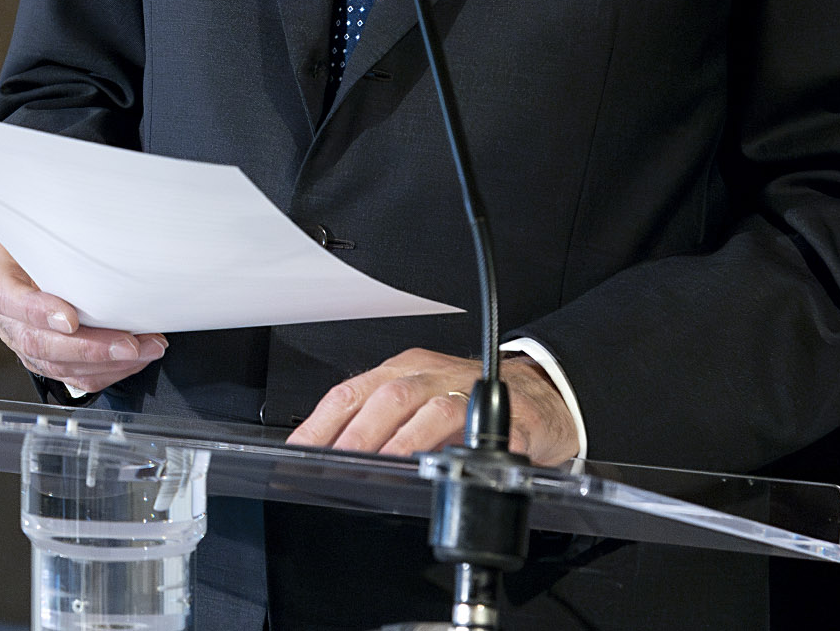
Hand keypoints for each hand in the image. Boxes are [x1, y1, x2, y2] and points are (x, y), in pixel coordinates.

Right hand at [0, 240, 166, 395]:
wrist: (30, 265)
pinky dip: (112, 371)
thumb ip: (55, 239)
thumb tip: (95, 231)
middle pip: (41, 344)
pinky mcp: (51, 363)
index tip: (71, 319)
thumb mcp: (36, 235)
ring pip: (63, 367)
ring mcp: (29, 347)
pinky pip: (79, 378)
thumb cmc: (38, 248)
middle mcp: (10, 323)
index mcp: (3, 285)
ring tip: (146, 349)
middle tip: (128, 344)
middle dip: (90, 348)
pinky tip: (136, 358)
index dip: (40, 313)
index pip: (12, 302)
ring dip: (110, 363)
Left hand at [288, 347, 578, 464]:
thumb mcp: (415, 404)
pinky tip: (450, 467)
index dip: (321, 423)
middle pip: (387, 398)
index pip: (350, 393)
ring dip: (404, 442)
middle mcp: (430, 375)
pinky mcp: (510, 417)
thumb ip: (377, 426)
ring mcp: (470, 393)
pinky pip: (485, 430)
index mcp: (401, 371)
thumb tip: (332, 458)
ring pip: (432, 409)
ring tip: (383, 469)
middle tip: (337, 466)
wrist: (540, 396)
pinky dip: (466, 449)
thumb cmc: (465, 402)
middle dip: (358, 435)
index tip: (299, 452)